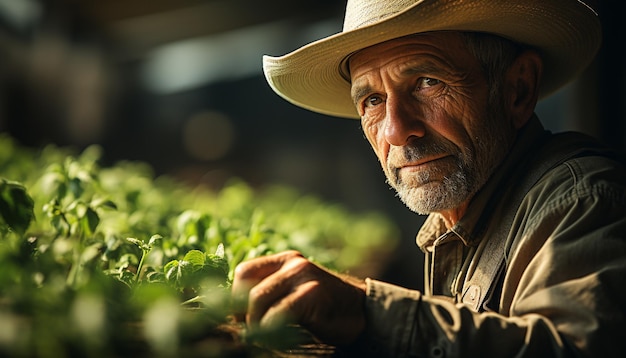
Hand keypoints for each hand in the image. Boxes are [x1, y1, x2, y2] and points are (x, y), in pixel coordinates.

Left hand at [231, 250, 366, 344]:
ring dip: (254, 325)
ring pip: (258, 300)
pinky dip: (270, 330)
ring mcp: (304, 276)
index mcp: (285, 260)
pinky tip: (276, 338)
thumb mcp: (295, 292)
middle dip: (243, 316)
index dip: (234, 298)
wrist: (363, 312)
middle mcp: (293, 263)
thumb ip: (272, 292)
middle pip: (248, 289)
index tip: (240, 319)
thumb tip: (235, 311)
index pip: (244, 272)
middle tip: (249, 334)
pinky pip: (278, 313)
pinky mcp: (313, 293)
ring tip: (262, 337)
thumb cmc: (325, 308)